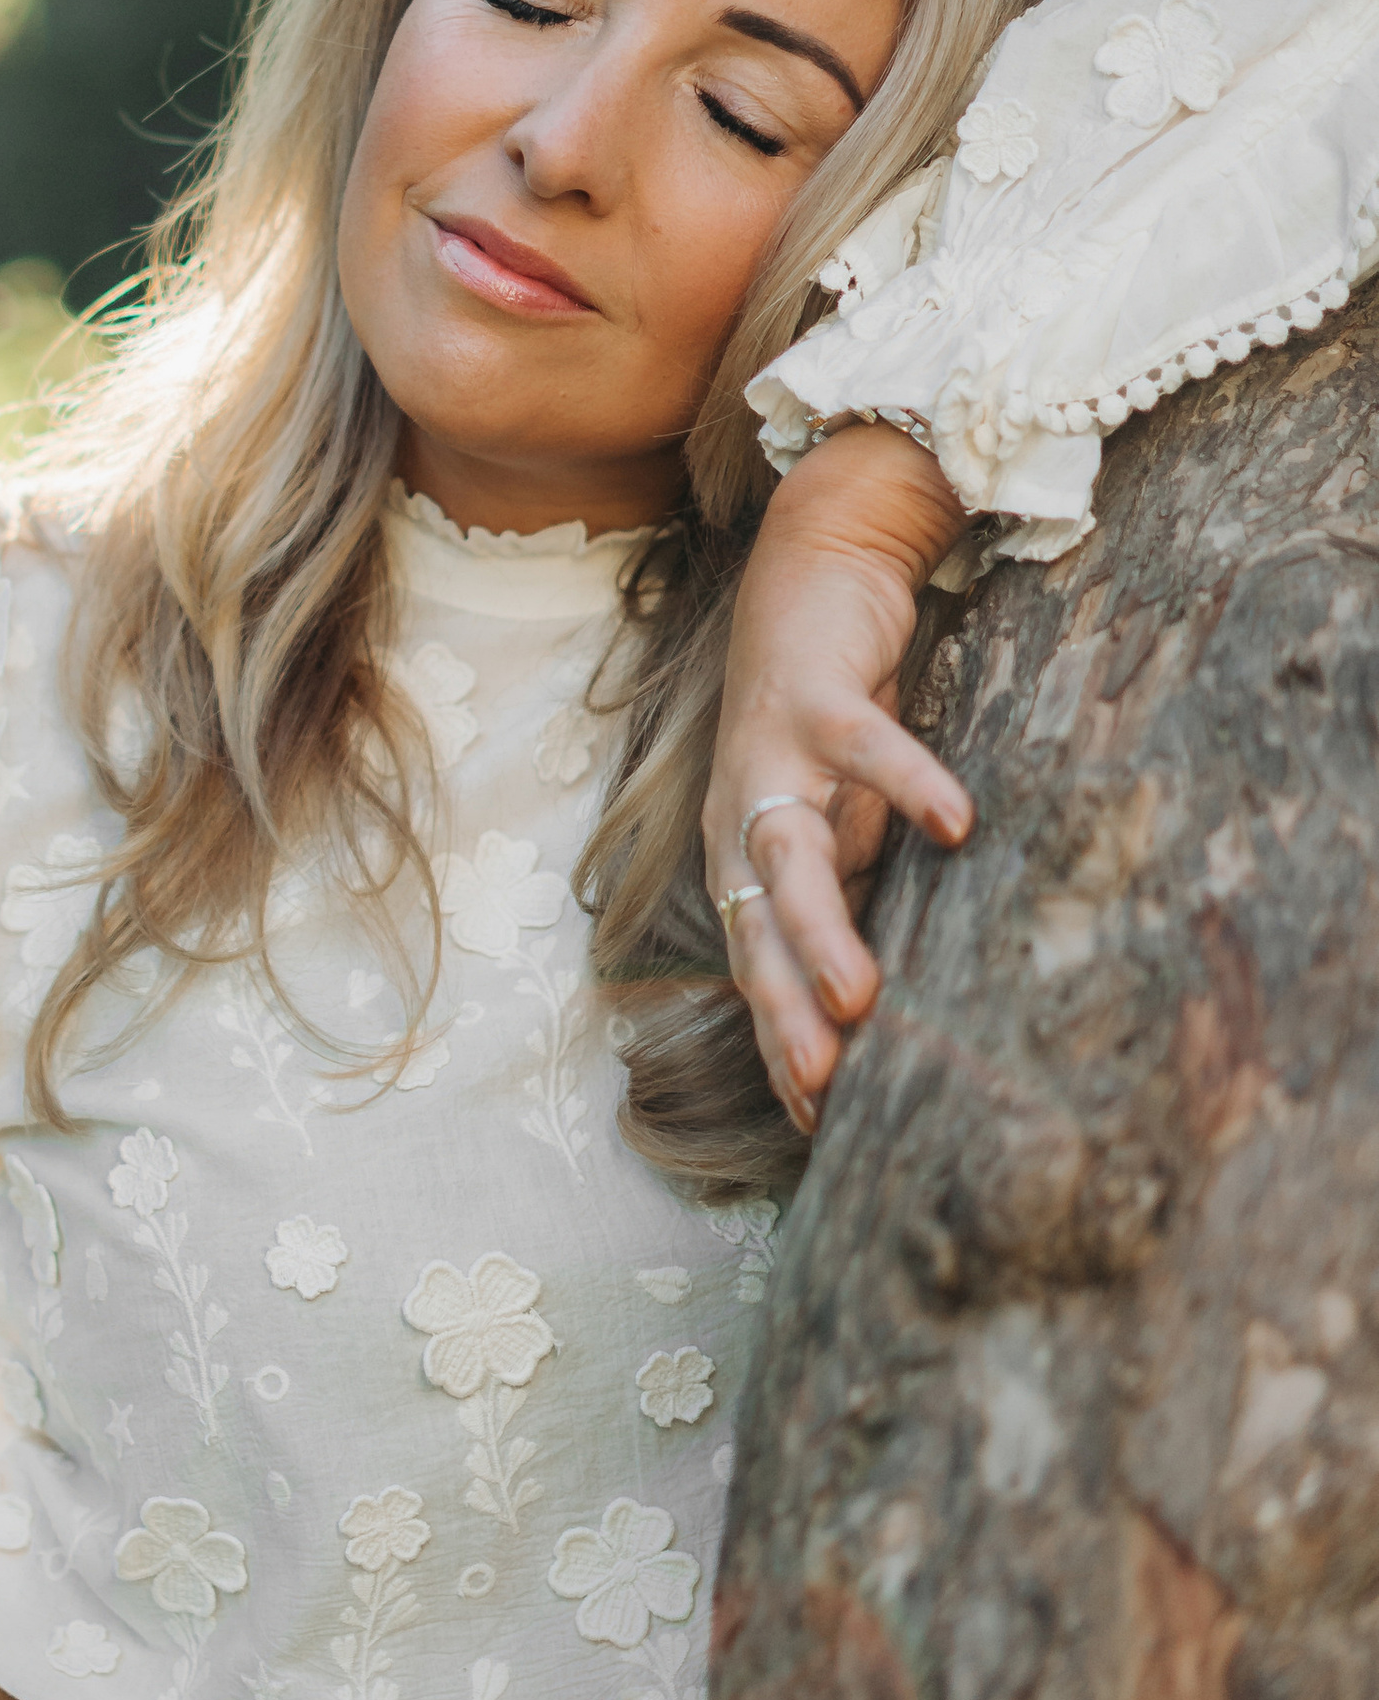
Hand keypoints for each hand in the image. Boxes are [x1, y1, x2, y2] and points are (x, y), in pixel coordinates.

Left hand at [705, 426, 973, 1134]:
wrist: (811, 576)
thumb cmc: (828, 716)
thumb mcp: (840, 817)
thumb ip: (856, 889)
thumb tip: (889, 992)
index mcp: (745, 853)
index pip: (754, 964)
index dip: (777, 1039)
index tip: (812, 1124)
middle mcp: (743, 812)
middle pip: (754, 925)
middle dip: (783, 1010)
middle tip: (819, 1087)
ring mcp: (772, 753)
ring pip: (787, 854)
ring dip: (818, 928)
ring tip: (860, 997)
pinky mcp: (815, 693)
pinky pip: (860, 745)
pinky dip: (904, 781)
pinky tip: (956, 823)